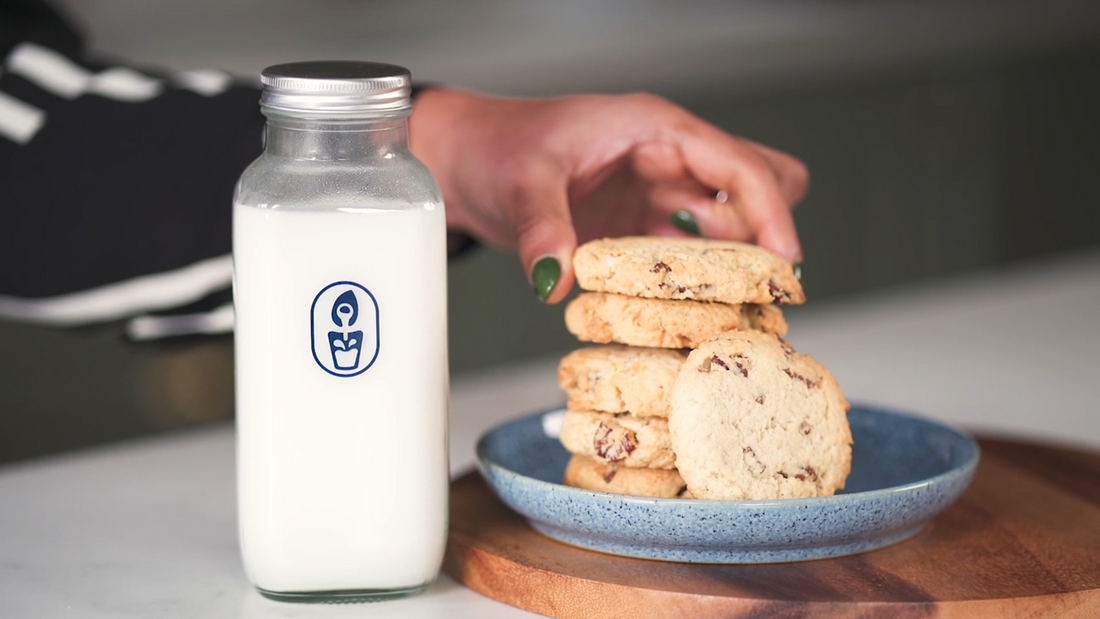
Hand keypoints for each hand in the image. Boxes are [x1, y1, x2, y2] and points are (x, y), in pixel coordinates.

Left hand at [410, 87, 807, 302]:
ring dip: (730, 267)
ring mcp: (657, 197)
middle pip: (756, 188)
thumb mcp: (521, 181)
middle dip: (763, 235)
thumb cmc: (496, 145)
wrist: (466, 161)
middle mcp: (668, 161)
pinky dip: (692, 285)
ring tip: (722, 310)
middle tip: (751, 285)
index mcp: (655, 129)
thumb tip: (558, 279)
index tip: (784, 260)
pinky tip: (683, 315)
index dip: (770, 211)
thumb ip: (544, 228)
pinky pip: (686, 260)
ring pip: (727, 230)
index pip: (738, 165)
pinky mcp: (639, 231)